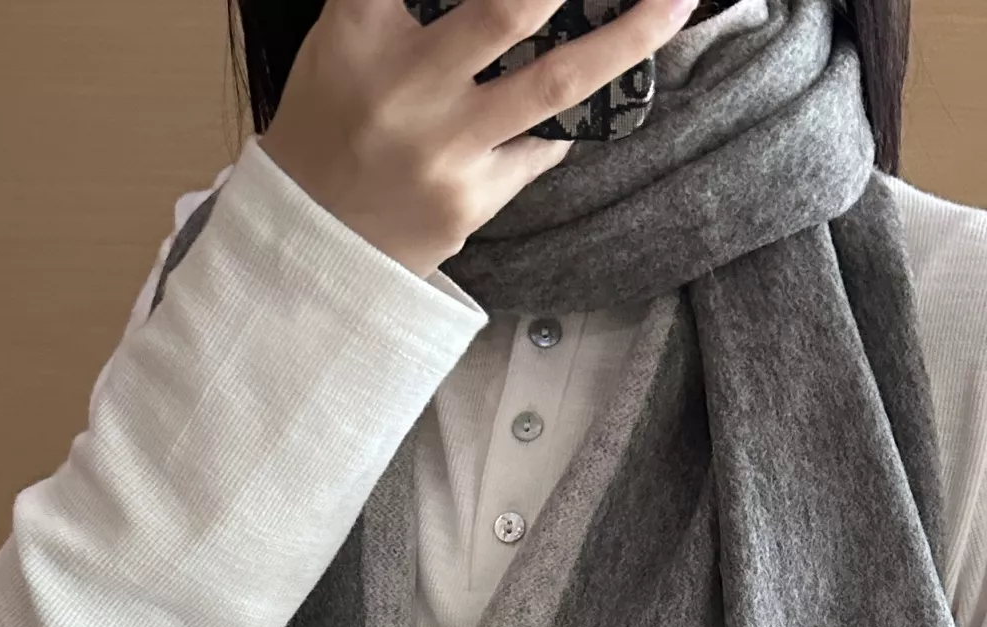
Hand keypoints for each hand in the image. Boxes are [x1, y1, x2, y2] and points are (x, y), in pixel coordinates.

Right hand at [259, 0, 699, 278]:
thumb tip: (501, 0)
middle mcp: (406, 84)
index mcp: (361, 28)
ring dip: (628, 39)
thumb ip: (402, 4)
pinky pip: (541, 147)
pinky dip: (569, 120)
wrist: (312, 242)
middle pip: (511, 8)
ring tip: (675, 1)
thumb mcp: (344, 41)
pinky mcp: (472, 199)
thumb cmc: (333, 123)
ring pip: (556, 84)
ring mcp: (445, 148)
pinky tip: (592, 96)